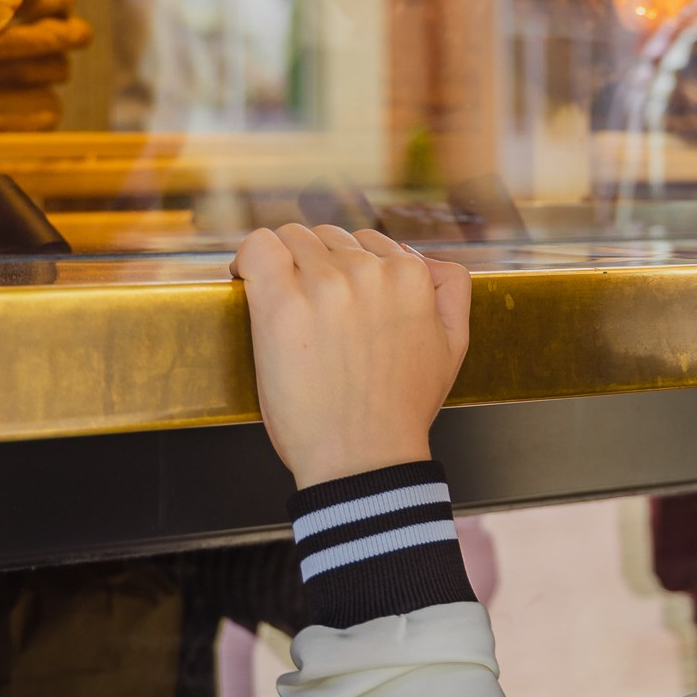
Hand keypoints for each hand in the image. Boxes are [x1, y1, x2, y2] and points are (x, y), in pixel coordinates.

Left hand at [230, 224, 472, 486]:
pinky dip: (248, 256)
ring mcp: (325, 285)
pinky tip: (244, 277)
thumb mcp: (452, 349)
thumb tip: (432, 260)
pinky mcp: (282, 304)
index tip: (333, 297)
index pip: (368, 242)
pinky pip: (258, 247)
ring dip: (284, 265)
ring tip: (281, 303)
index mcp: (411, 276)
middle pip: (328, 237)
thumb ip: (451, 293)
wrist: (362, 459)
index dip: (347, 269)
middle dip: (317, 266)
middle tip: (308, 310)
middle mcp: (369, 271)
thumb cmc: (399, 412)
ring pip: (293, 239)